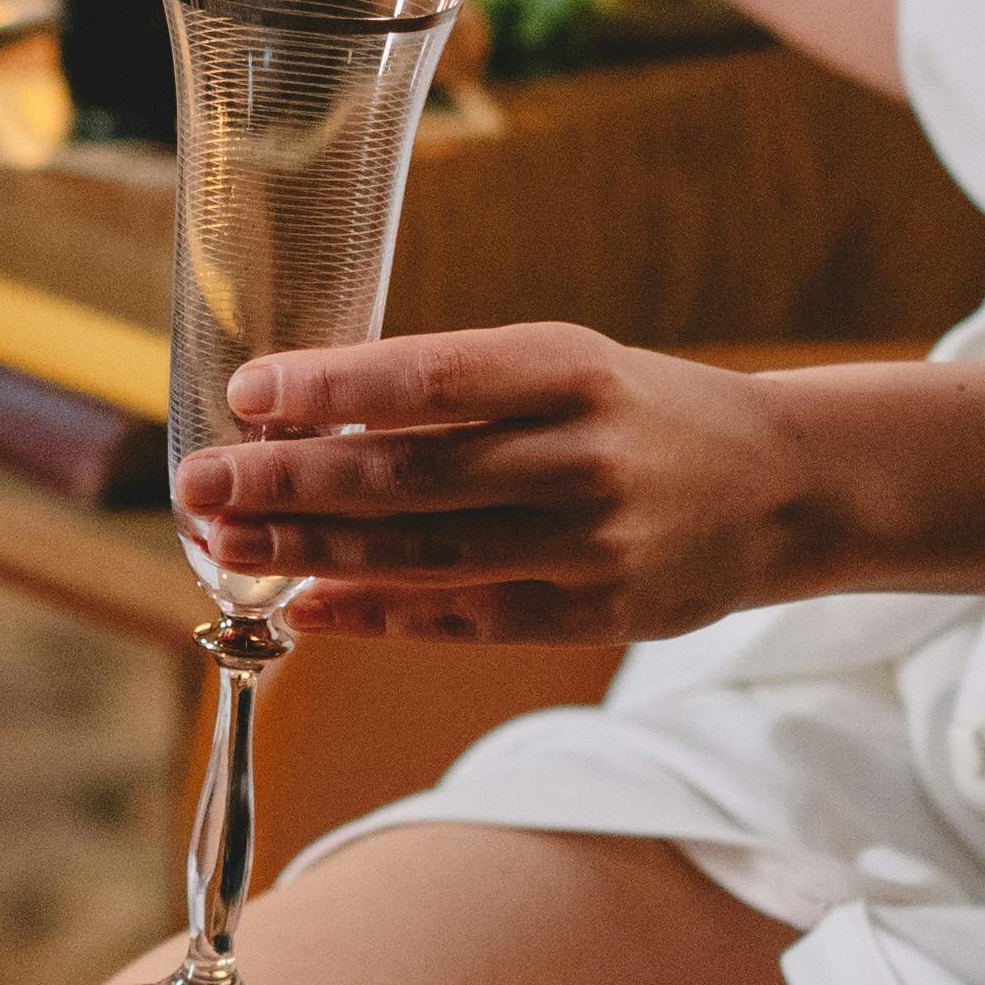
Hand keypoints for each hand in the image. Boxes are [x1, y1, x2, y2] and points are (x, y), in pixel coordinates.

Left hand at [181, 322, 820, 641]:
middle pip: (412, 475)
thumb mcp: (568, 367)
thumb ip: (458, 393)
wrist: (787, 485)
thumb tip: (314, 419)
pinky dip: (377, 613)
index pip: (436, 375)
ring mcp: (591, 543)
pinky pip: (466, 617)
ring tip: (225, 544)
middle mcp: (580, 455)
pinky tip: (304, 604)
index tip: (248, 393)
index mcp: (570, 369)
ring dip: (312, 550)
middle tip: (198, 486)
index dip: (336, 388)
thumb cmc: (645, 413)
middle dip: (291, 482)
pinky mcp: (597, 613)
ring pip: (425, 552)